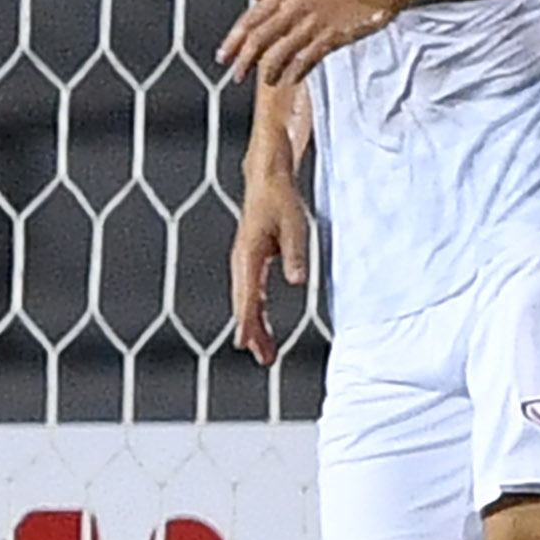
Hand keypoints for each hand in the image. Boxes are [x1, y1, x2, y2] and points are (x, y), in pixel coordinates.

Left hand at [219, 0, 406, 85]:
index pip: (250, 20)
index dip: (233, 40)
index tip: (222, 57)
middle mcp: (294, 7)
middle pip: (260, 38)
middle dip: (245, 59)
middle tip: (237, 75)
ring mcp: (313, 22)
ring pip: (281, 51)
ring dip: (270, 69)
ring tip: (267, 81)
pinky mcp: (332, 35)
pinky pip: (307, 58)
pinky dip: (296, 70)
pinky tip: (291, 79)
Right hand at [229, 179, 309, 363]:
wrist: (267, 181)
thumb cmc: (281, 201)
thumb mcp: (295, 226)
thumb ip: (296, 255)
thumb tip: (298, 282)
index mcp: (248, 255)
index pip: (247, 295)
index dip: (247, 321)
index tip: (245, 343)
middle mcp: (241, 262)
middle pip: (244, 304)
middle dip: (252, 332)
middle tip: (265, 358)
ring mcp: (244, 263)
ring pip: (247, 302)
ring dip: (254, 327)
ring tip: (265, 353)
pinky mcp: (252, 262)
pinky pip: (252, 294)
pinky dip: (256, 312)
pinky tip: (262, 329)